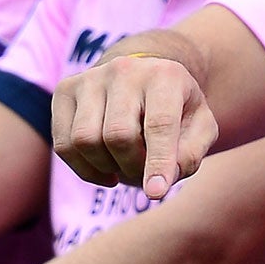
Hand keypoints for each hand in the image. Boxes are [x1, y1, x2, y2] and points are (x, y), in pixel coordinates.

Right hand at [52, 50, 215, 199]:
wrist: (143, 76)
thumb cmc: (176, 109)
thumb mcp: (200, 127)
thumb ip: (190, 154)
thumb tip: (162, 179)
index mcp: (166, 75)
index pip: (159, 124)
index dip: (158, 162)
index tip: (156, 193)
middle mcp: (125, 70)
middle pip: (118, 136)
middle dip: (132, 167)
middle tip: (145, 174)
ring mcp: (91, 78)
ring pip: (85, 140)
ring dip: (107, 168)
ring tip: (126, 168)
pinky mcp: (65, 90)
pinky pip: (64, 144)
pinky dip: (85, 169)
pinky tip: (106, 168)